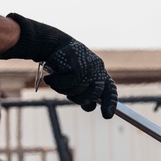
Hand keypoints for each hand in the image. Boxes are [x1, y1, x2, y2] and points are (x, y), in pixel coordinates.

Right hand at [0, 13, 116, 117]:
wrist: (51, 44)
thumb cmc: (63, 63)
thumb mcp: (75, 78)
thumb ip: (83, 91)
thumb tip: (90, 107)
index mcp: (99, 71)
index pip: (109, 89)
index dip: (109, 103)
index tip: (107, 116)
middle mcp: (97, 68)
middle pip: (94, 95)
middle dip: (81, 99)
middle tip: (68, 95)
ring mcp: (88, 67)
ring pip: (78, 91)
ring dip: (64, 89)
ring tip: (56, 80)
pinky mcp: (77, 66)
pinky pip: (67, 84)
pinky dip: (56, 83)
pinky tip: (50, 77)